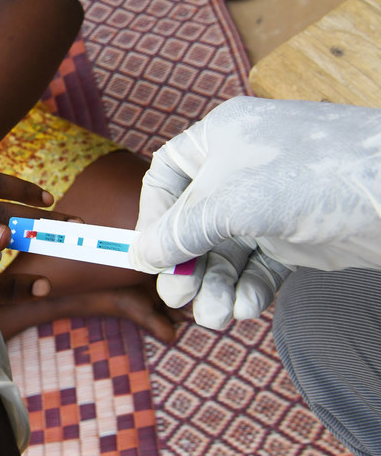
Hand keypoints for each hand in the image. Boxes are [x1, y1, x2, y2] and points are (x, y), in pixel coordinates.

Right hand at [129, 96, 380, 327]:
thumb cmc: (314, 176)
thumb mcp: (229, 203)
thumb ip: (180, 231)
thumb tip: (141, 254)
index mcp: (221, 138)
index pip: (167, 177)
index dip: (154, 218)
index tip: (151, 255)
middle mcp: (242, 168)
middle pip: (194, 222)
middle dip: (188, 264)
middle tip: (181, 299)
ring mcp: (272, 203)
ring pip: (226, 250)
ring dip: (217, 284)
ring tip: (217, 317)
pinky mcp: (299, 235)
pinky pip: (261, 264)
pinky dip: (250, 287)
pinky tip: (249, 307)